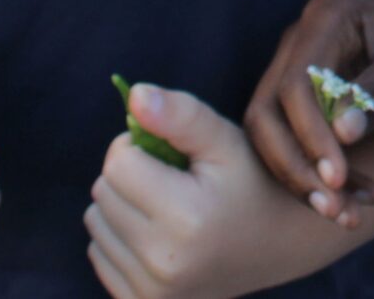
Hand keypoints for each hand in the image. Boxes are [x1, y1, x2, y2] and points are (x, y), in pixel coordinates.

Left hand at [88, 83, 317, 298]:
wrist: (278, 243)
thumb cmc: (251, 181)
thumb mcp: (226, 140)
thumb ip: (181, 113)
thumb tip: (134, 95)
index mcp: (188, 218)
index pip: (118, 163)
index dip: (137, 144)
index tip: (167, 150)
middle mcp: (165, 262)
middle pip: (102, 192)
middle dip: (128, 174)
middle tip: (170, 177)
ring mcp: (152, 292)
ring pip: (95, 223)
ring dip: (120, 205)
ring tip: (165, 205)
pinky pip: (99, 254)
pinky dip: (118, 237)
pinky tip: (156, 234)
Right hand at [244, 0, 373, 212]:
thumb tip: (341, 135)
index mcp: (326, 18)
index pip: (295, 86)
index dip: (310, 137)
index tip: (337, 179)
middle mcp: (304, 40)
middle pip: (268, 112)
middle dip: (296, 165)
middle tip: (332, 206)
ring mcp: (306, 68)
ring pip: (280, 134)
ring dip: (306, 178)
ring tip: (348, 215)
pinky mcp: (317, 96)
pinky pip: (304, 141)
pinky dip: (324, 174)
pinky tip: (359, 198)